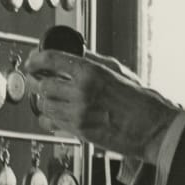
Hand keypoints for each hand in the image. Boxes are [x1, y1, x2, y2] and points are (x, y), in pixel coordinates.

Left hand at [24, 48, 180, 163]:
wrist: (153, 128)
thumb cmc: (141, 99)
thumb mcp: (117, 71)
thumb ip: (92, 60)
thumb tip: (73, 52)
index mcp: (91, 72)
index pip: (51, 60)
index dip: (36, 59)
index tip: (31, 61)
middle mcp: (82, 92)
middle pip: (42, 84)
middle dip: (36, 81)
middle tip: (37, 78)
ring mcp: (79, 114)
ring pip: (44, 105)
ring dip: (42, 100)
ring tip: (48, 96)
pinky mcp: (79, 132)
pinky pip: (51, 123)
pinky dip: (48, 117)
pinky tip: (54, 113)